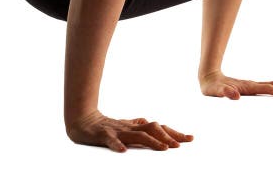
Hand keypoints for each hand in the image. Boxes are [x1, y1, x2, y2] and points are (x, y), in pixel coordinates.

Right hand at [65, 110, 193, 151]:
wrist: (82, 120)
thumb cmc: (106, 125)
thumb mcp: (125, 127)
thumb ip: (138, 125)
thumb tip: (152, 123)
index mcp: (136, 126)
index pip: (159, 128)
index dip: (174, 133)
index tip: (189, 138)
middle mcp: (130, 127)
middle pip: (153, 129)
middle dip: (168, 136)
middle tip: (181, 144)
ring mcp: (118, 130)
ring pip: (137, 135)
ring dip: (152, 141)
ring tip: (164, 148)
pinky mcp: (103, 135)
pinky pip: (111, 140)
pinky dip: (117, 145)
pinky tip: (124, 151)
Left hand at [199, 70, 272, 98]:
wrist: (209, 77)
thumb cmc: (212, 87)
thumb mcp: (215, 91)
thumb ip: (224, 92)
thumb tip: (235, 96)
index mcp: (246, 87)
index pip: (266, 89)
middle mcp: (251, 85)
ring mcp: (251, 86)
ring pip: (271, 85)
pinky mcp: (249, 89)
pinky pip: (266, 89)